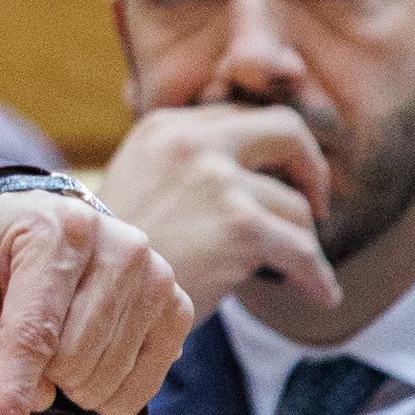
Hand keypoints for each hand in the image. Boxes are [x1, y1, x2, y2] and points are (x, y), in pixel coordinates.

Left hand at [0, 189, 191, 414]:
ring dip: (71, 384)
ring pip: (105, 379)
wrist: (46, 225)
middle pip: (71, 362)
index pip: (33, 332)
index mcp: (57, 232)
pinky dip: (107, 395)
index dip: (12, 390)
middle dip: (40, 373)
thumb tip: (37, 397)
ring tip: (61, 341)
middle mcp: (120, 248)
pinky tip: (93, 361)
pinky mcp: (178, 309)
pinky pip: (141, 389)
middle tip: (31, 340)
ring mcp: (157, 278)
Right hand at [92, 104, 340, 316]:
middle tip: (316, 203)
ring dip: (303, 243)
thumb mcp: (141, 183)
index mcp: (167, 126)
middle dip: (310, 167)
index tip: (282, 177)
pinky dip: (317, 277)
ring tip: (301, 270)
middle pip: (286, 130)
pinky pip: (302, 251)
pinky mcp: (240, 226)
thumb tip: (252, 166)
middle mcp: (193, 142)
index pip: (241, 118)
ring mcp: (218, 181)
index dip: (270, 149)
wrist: (92, 297)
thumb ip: (186, 162)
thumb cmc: (120, 253)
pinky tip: (322, 294)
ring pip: (297, 206)